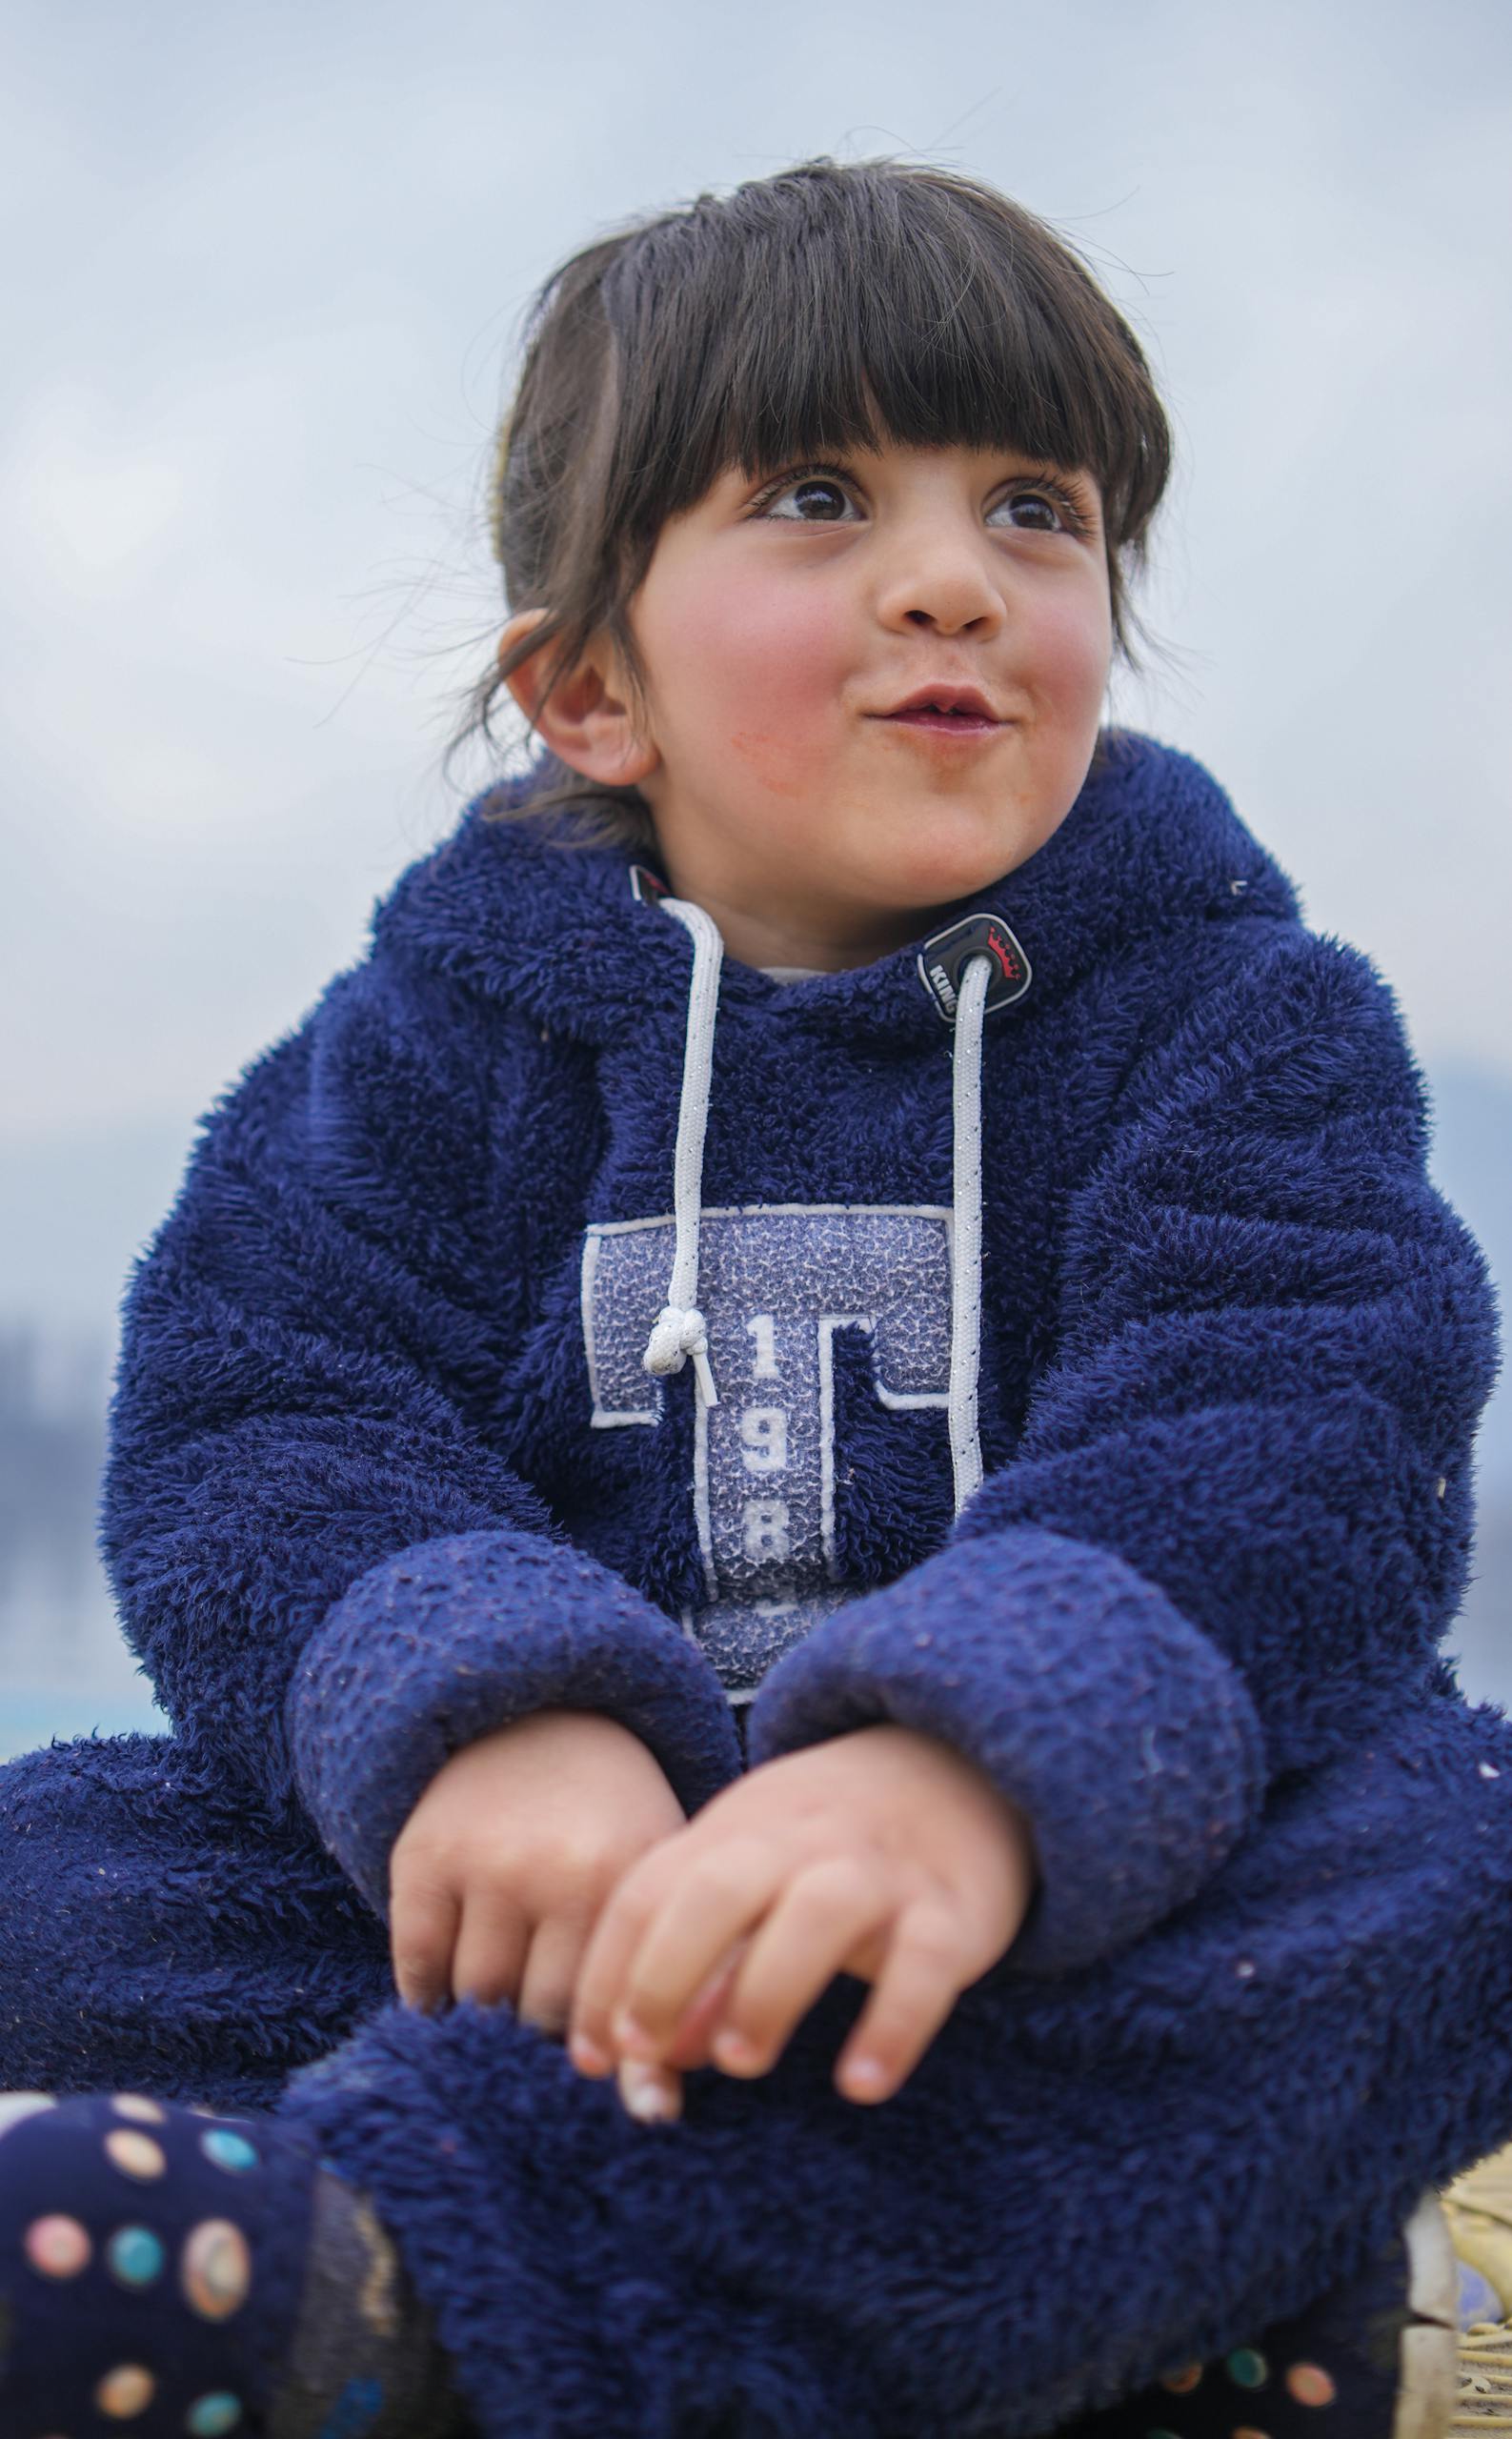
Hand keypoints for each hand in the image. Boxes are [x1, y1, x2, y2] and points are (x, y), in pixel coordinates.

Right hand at [388, 1708, 688, 2049]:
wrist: (534, 1714)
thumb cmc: (610, 1821)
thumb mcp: (655, 1879)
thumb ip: (671, 1984)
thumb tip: (653, 2115)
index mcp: (627, 1879)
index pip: (610, 2015)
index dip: (602, 2049)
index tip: (598, 2055)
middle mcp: (555, 1872)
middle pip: (540, 2015)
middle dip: (544, 2027)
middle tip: (547, 2007)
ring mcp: (484, 1864)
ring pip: (476, 1999)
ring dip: (486, 2009)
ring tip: (506, 1985)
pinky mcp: (421, 1859)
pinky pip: (416, 1970)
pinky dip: (429, 1993)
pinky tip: (451, 1980)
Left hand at [567, 1721, 1038, 2117]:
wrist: (959, 1765)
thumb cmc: (828, 1844)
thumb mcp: (753, 1875)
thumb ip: (697, 1960)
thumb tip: (650, 2056)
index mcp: (736, 1828)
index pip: (649, 1891)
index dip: (608, 1975)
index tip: (590, 2058)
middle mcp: (800, 1841)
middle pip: (717, 1888)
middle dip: (666, 1971)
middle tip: (646, 2052)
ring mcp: (879, 1872)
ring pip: (815, 1914)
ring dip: (765, 1991)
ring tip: (739, 2063)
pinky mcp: (952, 1912)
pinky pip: (924, 1966)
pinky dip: (892, 2025)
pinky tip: (861, 2084)